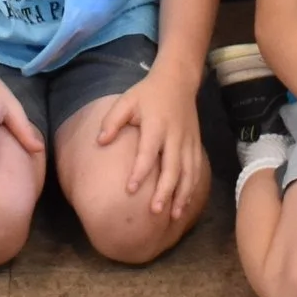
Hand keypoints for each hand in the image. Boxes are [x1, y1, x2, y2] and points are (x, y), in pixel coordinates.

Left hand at [91, 69, 207, 221]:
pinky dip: (192, 188)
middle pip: (172, 167)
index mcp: (156, 125)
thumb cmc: (147, 93)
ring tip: (174, 216)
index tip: (129, 190)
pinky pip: (196, 169)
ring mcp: (188, 141)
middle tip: (154, 212)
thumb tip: (100, 142)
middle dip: (165, 191)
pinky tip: (185, 204)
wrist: (178, 80)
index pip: (148, 152)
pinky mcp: (195, 144)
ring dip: (182, 195)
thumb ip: (113, 121)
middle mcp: (175, 136)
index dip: (140, 171)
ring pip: (188, 172)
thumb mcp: (127, 100)